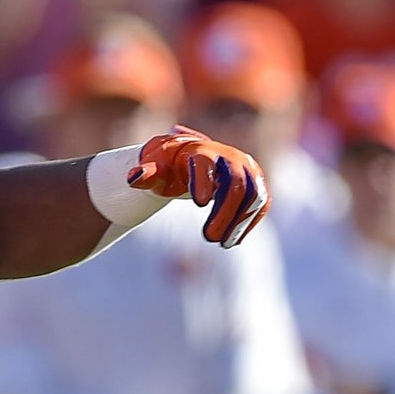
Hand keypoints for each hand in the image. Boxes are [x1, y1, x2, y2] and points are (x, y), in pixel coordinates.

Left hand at [131, 127, 268, 246]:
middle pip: (235, 183)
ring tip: (223, 243)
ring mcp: (247, 168)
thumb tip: (133, 178)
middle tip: (210, 237)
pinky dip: (249, 222)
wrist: (192, 158)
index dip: (203, 182)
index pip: (205, 165)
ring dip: (239, 221)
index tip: (198, 204)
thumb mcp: (156, 170)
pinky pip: (261, 203)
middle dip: (224, 213)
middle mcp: (229, 156)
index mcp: (201, 150)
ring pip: (253, 194)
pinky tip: (233, 240)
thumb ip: (147, 174)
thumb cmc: (171, 167)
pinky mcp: (257, 182)